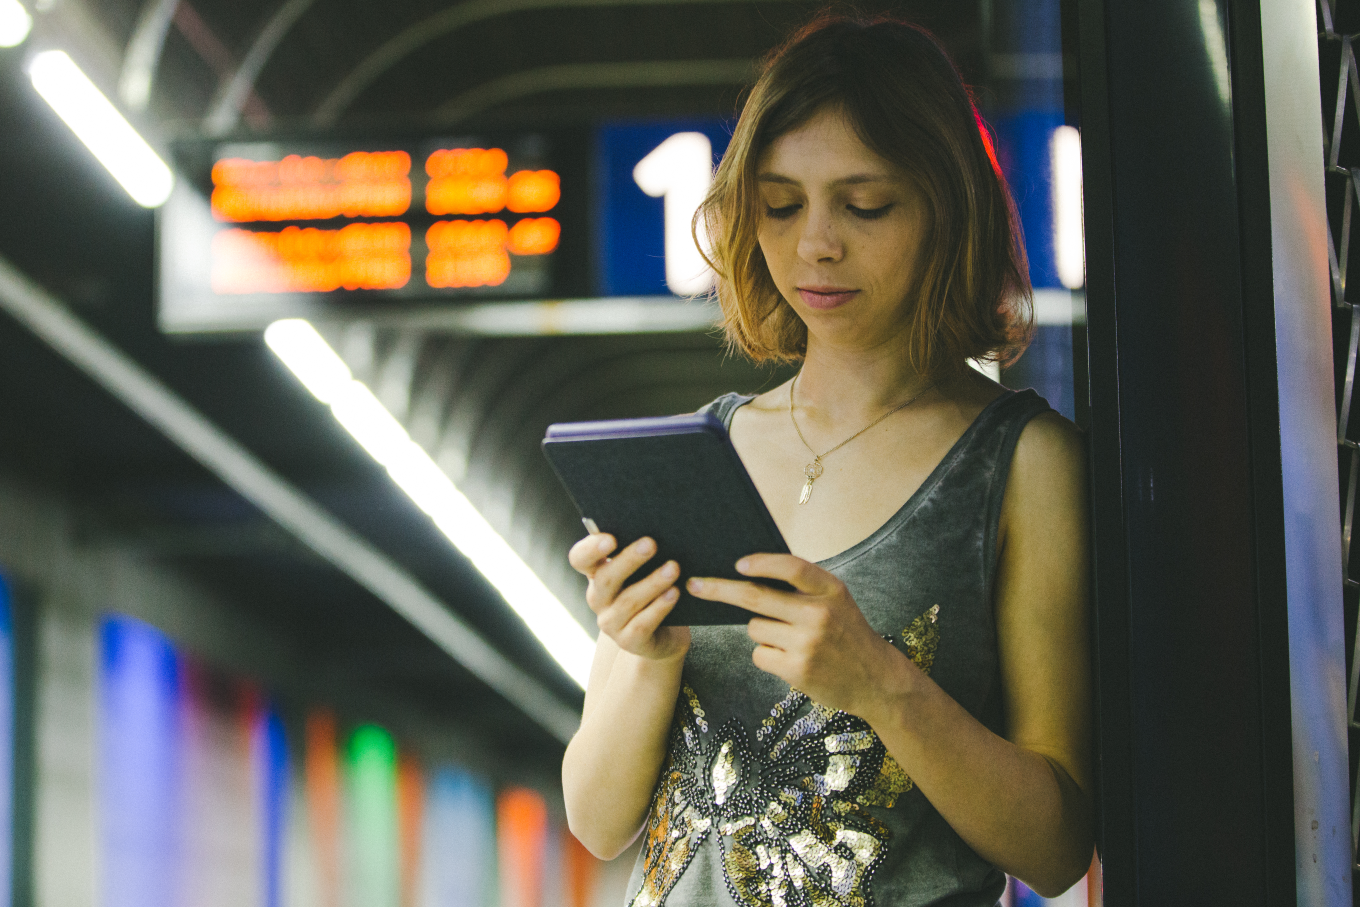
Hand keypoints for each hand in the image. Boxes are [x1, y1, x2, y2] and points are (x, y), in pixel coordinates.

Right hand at [569, 534, 690, 661]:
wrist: (664, 634)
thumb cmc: (653, 590)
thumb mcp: (643, 570)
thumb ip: (640, 550)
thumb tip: (657, 524)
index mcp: (596, 574)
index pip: (580, 559)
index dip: (591, 549)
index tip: (611, 538)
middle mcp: (598, 598)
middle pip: (606, 578)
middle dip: (629, 559)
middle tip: (651, 543)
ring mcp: (610, 623)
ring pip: (628, 601)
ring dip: (652, 582)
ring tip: (673, 568)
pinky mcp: (629, 642)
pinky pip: (642, 624)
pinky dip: (659, 607)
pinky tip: (675, 593)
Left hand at [686, 554, 909, 717]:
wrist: (876, 680)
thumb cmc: (848, 635)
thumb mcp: (837, 601)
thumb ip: (804, 587)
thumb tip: (750, 571)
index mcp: (831, 590)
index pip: (791, 567)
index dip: (761, 563)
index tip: (736, 564)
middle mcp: (819, 614)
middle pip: (755, 597)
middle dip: (719, 590)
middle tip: (695, 585)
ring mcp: (807, 643)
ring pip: (755, 628)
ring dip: (761, 631)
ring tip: (790, 640)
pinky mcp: (797, 669)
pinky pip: (759, 654)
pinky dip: (766, 655)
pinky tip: (791, 659)